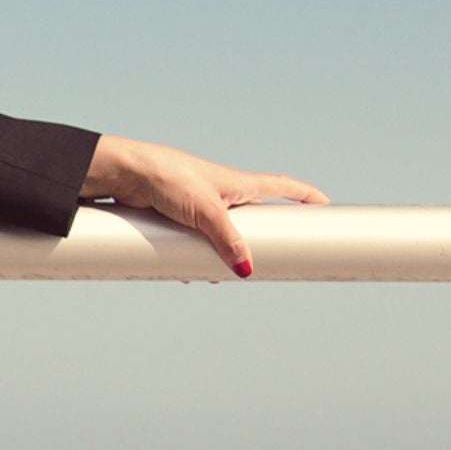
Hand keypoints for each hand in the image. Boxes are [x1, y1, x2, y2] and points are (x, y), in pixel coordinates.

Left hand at [79, 134, 328, 276]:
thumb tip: (246, 269)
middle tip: (274, 257)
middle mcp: (221, 193)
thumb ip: (228, 240)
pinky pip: (194, 242)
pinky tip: (189, 273)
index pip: (281, 187)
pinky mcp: (176, 217)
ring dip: (225, 254)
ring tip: (224, 275)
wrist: (125, 174)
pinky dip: (195, 257)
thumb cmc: (168, 178)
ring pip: (221, 234)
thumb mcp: (206, 212)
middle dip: (262, 237)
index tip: (325, 204)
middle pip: (253, 217)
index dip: (304, 196)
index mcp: (238, 183)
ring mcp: (198, 206)